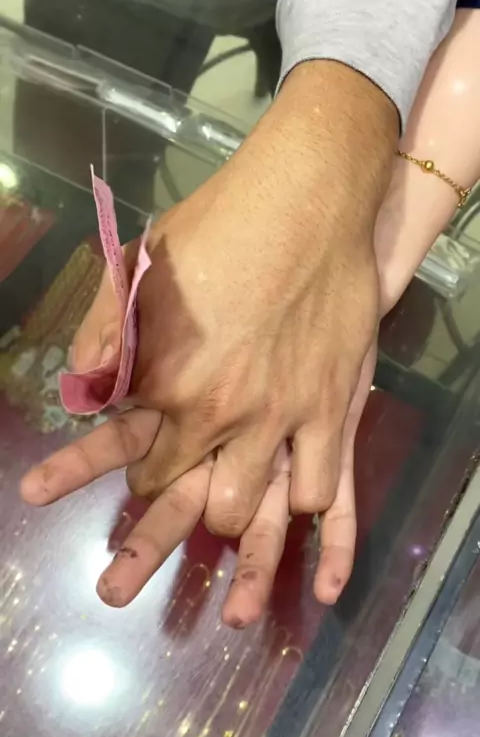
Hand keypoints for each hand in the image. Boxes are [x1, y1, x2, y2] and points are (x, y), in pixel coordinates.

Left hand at [74, 63, 395, 538]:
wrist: (305, 199)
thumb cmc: (217, 226)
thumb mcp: (138, 266)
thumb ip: (103, 331)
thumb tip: (82, 387)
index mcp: (164, 380)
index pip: (137, 462)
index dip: (140, 470)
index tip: (147, 461)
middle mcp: (216, 412)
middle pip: (185, 498)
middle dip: (179, 496)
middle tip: (188, 475)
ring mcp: (278, 416)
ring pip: (246, 509)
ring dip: (236, 506)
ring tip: (239, 488)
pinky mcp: (331, 409)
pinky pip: (321, 492)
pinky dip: (307, 510)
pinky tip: (310, 538)